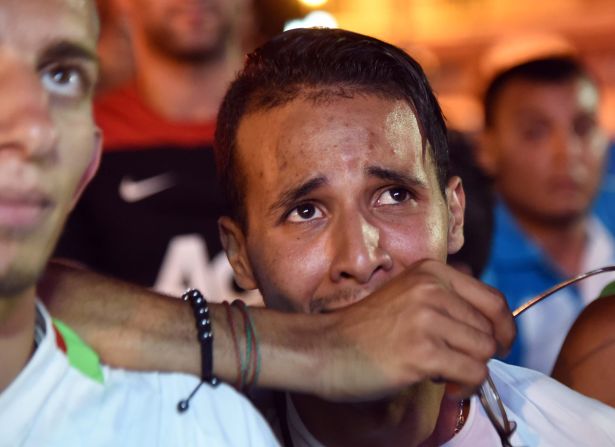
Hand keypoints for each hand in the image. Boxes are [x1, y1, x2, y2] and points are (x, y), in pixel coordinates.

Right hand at [316, 259, 514, 400]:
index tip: (501, 344)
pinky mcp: (422, 352)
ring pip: (484, 352)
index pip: (493, 299)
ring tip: (448, 376)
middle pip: (490, 330)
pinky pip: (472, 373)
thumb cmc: (363, 329)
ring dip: (472, 372)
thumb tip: (490, 325)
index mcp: (431, 272)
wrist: (324, 348)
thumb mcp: (406, 296)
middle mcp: (432, 290)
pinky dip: (466, 387)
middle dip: (481, 353)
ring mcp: (427, 319)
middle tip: (458, 365)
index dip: (504, 327)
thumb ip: (444, 300)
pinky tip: (446, 386)